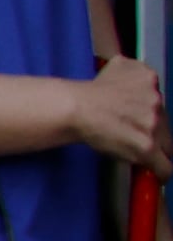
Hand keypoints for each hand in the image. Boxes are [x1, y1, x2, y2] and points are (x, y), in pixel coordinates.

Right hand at [75, 54, 167, 176]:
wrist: (75, 107)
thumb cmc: (89, 93)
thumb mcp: (118, 66)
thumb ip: (134, 70)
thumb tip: (134, 78)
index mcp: (149, 79)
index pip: (159, 101)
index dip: (149, 113)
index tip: (141, 120)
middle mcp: (156, 100)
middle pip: (165, 123)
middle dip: (154, 131)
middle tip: (134, 135)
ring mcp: (153, 124)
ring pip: (167, 144)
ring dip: (156, 149)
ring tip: (139, 153)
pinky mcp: (146, 147)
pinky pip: (165, 165)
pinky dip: (163, 171)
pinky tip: (158, 174)